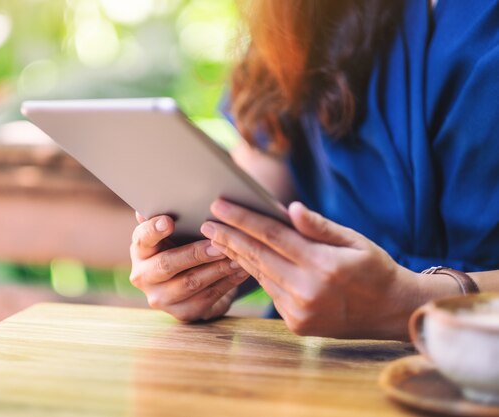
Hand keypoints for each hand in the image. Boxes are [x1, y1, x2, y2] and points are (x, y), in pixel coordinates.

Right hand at [129, 212, 249, 321]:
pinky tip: (242, 270)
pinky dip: (227, 283)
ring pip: (190, 283)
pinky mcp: (182, 313)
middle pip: (167, 264)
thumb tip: (163, 196)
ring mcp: (160, 298)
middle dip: (195, 253)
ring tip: (237, 256)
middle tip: (217, 243)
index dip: (154, 230)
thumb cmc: (181, 246)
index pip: (142, 238)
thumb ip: (169, 218)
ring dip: (216, 269)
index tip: (169, 221)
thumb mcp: (173, 233)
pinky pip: (207, 298)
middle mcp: (143, 276)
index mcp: (139, 250)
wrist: (188, 284)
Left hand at [200, 200, 456, 339]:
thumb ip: (320, 226)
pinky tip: (243, 260)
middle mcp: (308, 291)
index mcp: (324, 265)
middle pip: (258, 256)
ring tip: (217, 238)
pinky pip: (271, 292)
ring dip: (237, 255)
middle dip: (228, 237)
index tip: (219, 205)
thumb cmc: (375, 268)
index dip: (242, 219)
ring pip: (260, 275)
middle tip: (206, 222)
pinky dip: (256, 274)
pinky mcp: (297, 324)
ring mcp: (300, 311)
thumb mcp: (355, 240)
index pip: (272, 236)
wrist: (392, 311)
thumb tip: (290, 209)